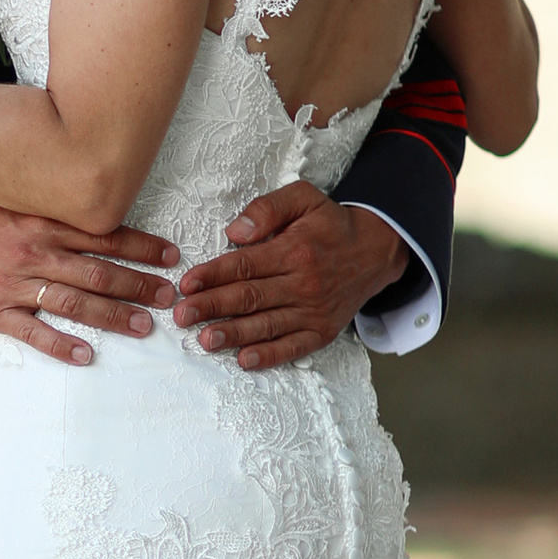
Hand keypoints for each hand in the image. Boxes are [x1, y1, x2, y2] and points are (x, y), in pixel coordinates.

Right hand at [0, 195, 181, 366]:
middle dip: (136, 285)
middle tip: (167, 297)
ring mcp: (15, 284)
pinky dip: (60, 345)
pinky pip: (32, 332)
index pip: (104, 236)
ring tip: (142, 326)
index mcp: (44, 224)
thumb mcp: (20, 200)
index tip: (171, 256)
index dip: (141, 247)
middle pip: (96, 273)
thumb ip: (57, 210)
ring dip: (111, 316)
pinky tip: (87, 355)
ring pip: (72, 302)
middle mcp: (35, 253)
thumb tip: (103, 210)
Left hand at [171, 190, 399, 368]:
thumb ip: (268, 208)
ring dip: (233, 334)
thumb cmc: (331, 225)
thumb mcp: (304, 198)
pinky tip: (245, 360)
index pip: (244, 265)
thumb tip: (236, 231)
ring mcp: (313, 311)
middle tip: (182, 315)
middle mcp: (303, 283)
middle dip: (212, 307)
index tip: (187, 284)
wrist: (375, 250)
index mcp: (294, 251)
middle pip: (249, 297)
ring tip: (205, 339)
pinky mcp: (322, 331)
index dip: (213, 275)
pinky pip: (293, 347)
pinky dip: (269, 355)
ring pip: (266, 324)